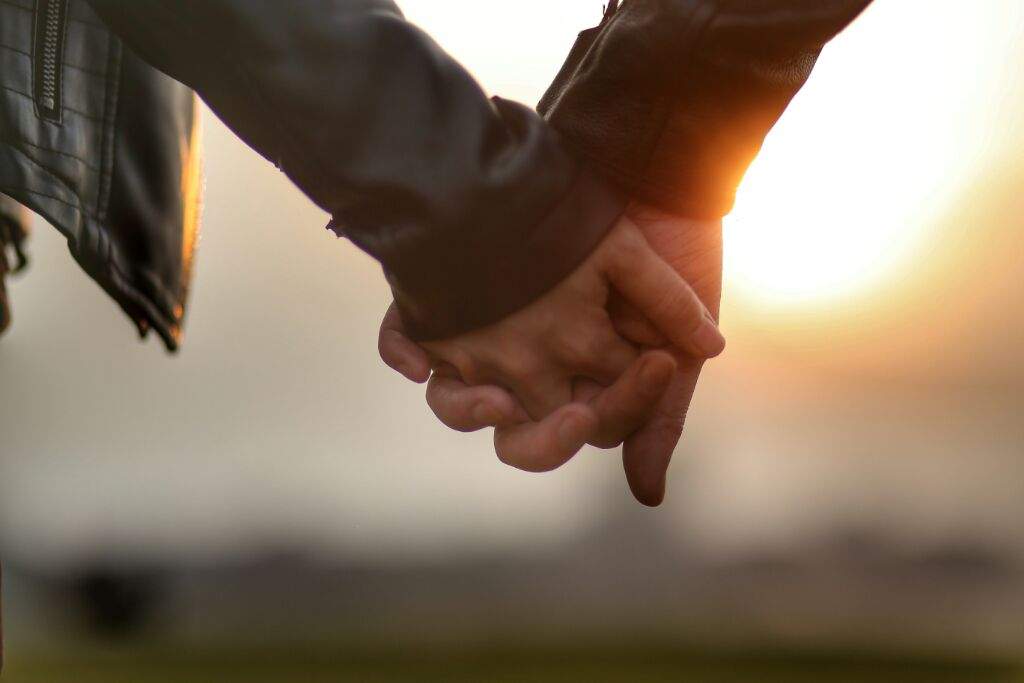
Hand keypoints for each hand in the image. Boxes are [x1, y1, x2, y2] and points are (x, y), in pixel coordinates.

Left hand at [380, 204, 722, 503]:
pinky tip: (417, 358)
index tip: (637, 373)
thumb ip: (659, 416)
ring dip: (463, 409)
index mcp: (584, 379)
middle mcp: (532, 363)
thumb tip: (646, 498)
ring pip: (454, 399)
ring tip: (492, 395)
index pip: (575, 429)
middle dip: (533, 436)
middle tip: (566, 411)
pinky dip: (402, 349)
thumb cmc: (674, 248)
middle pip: (511, 429)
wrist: (649, 163)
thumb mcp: (674, 335)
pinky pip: (405, 337)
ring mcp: (489, 329)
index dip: (601, 416)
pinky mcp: (453, 292)